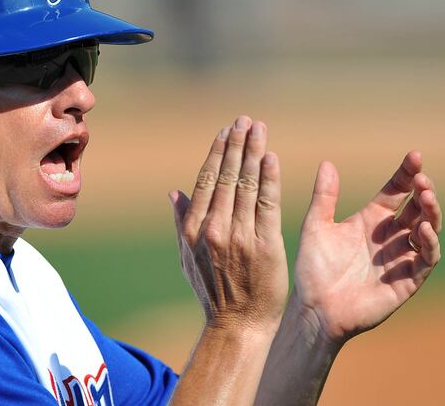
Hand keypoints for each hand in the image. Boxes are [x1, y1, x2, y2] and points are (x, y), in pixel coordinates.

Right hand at [169, 116, 287, 330]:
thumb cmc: (213, 293)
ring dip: (253, 152)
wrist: (238, 325)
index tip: (225, 132)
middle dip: (236, 144)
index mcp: (194, 230)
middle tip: (244, 120)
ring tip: (259, 128)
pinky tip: (271, 157)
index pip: (207, 181)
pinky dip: (269, 179)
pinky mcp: (265, 245)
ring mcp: (240, 237)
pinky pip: (268, 204)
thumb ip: (182, 222)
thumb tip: (174, 192)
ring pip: (247, 185)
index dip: (217, 154)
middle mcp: (215, 229)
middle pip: (227, 177)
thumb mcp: (187, 258)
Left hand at [294, 151, 441, 342]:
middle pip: (416, 209)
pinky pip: (426, 260)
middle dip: (423, 192)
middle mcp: (389, 237)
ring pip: (427, 231)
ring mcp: (400, 259)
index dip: (406, 174)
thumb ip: (324, 196)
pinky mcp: (407, 281)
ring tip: (426, 197)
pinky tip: (422, 230)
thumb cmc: (312, 269)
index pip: (395, 192)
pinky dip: (429, 244)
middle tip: (422, 180)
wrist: (314, 308)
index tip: (414, 156)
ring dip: (431, 214)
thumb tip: (327, 163)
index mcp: (370, 221)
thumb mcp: (315, 226)